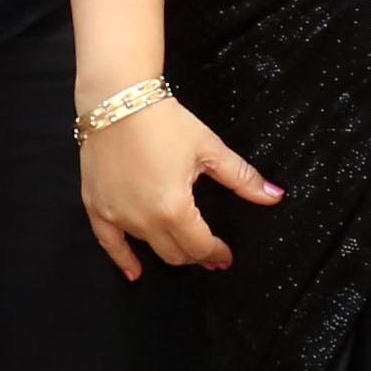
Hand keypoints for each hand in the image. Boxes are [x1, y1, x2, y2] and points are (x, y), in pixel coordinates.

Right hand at [80, 92, 280, 277]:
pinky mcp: (96, 207)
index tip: (225, 255)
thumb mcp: (209, 149)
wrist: (117, 99)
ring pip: (148, 247)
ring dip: (167, 249)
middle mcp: (144, 219)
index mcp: (174, 208)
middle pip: (175, 253)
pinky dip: (123, 260)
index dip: (216, 253)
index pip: (199, 245)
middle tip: (208, 252)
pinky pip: (108, 243)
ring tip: (181, 247)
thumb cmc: (164, 122)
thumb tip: (275, 196)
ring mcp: (117, 215)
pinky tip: (135, 272)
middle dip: (195, 255)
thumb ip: (242, 178)